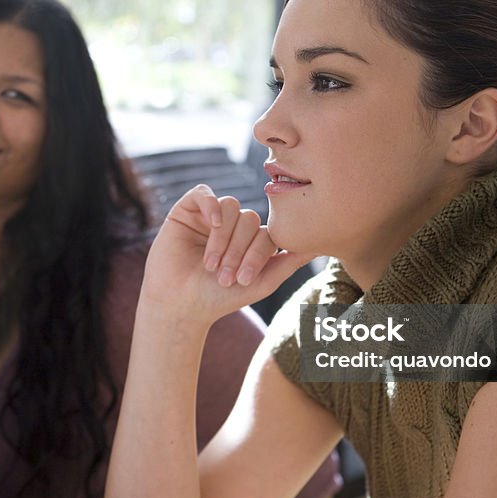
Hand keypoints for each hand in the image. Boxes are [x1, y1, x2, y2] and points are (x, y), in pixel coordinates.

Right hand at [141, 185, 314, 324]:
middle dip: (239, 250)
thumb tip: (318, 246)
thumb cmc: (217, 298)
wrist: (179, 304)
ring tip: (212, 266)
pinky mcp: (187, 210)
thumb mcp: (260, 284)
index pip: (266, 232)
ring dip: (224, 239)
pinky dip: (211, 206)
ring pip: (231, 207)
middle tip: (225, 277)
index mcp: (250, 240)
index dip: (258, 254)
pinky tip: (212, 225)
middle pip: (249, 218)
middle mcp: (232, 225)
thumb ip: (288, 264)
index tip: (244, 281)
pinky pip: (204, 193)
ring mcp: (210, 216)